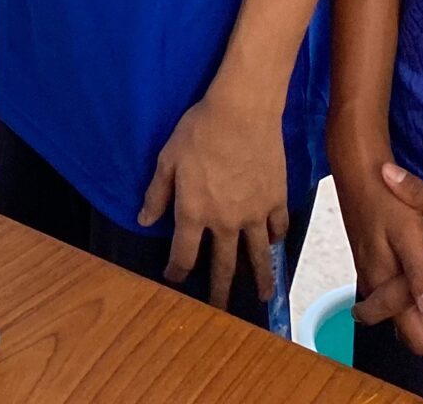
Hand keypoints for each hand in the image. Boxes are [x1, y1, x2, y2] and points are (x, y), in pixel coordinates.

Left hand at [138, 95, 289, 310]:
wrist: (242, 111)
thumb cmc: (199, 130)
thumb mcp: (168, 159)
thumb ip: (157, 193)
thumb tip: (144, 220)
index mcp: (194, 213)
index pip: (184, 255)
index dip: (177, 271)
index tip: (174, 279)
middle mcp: (225, 222)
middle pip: (224, 266)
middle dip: (219, 292)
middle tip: (220, 311)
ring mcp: (255, 214)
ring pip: (258, 256)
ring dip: (259, 278)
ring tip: (262, 297)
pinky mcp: (276, 200)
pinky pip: (278, 228)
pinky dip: (276, 239)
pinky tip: (274, 244)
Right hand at [333, 138, 422, 356]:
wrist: (358, 170)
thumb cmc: (386, 201)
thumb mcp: (409, 234)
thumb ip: (422, 274)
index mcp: (386, 289)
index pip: (417, 341)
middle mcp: (379, 290)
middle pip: (414, 328)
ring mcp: (377, 275)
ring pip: (409, 310)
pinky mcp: (380, 261)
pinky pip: (405, 290)